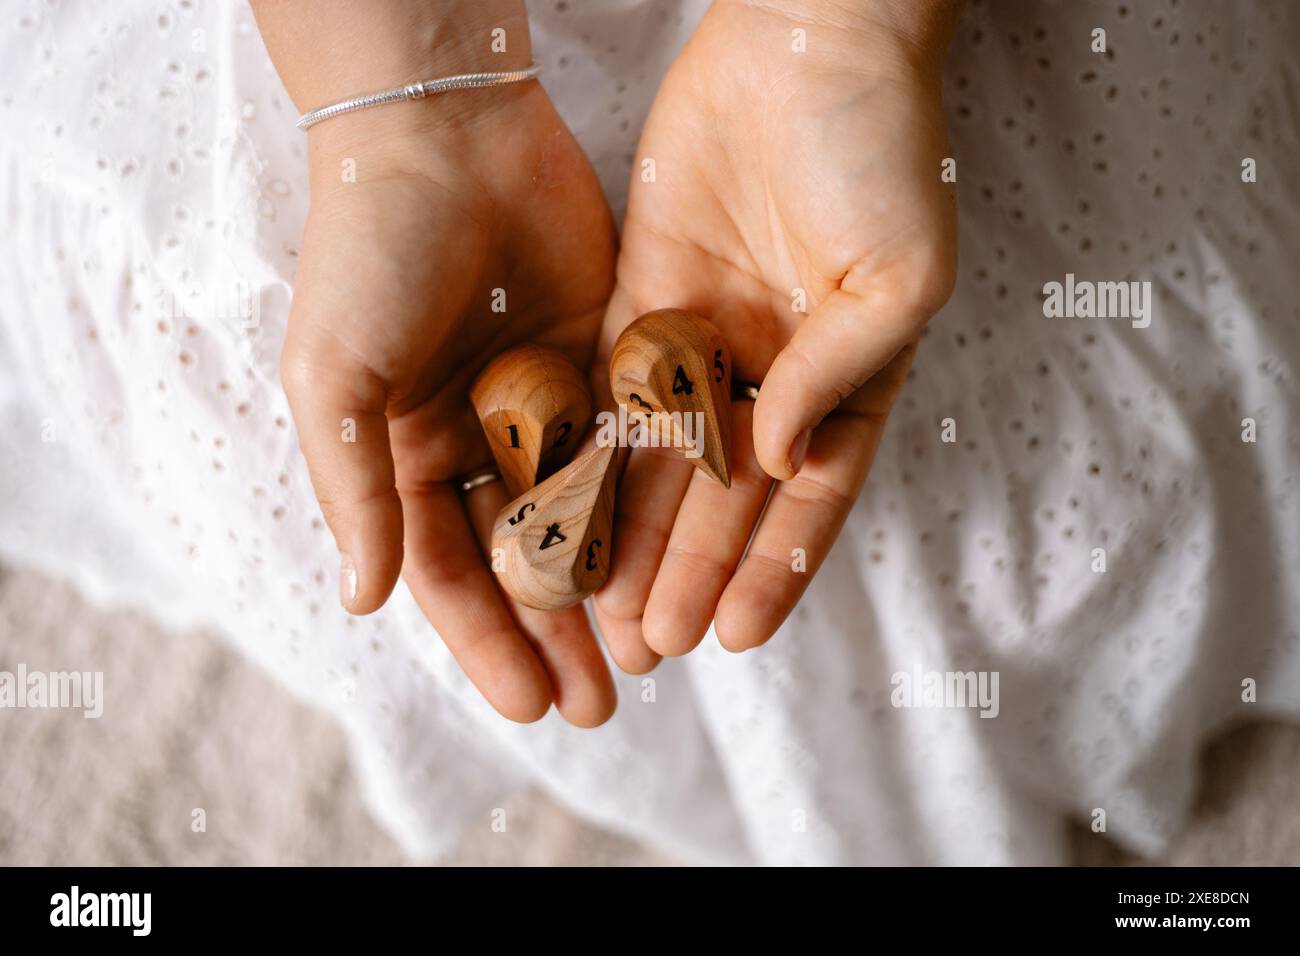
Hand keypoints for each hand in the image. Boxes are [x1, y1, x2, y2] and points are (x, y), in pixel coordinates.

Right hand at [257, 0, 618, 724]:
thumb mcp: (336, 380)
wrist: (446, 133)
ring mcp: (543, 402)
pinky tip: (675, 562)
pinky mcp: (603, 361)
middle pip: (523, 561)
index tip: (530, 705)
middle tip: (597, 705)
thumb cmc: (370, 255)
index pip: (448, 574)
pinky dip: (647, 507)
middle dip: (557, 636)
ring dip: (610, 588)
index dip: (488, 643)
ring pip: (585, 519)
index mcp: (404, 454)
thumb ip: (356, 490)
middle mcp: (475, 440)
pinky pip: (629, 449)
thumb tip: (363, 603)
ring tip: (646, 657)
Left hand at [593, 0, 960, 668]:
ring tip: (601, 608)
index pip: (807, 498)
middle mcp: (772, 372)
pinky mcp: (641, 297)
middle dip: (687, 570)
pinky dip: (591, 451)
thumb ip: (839, 375)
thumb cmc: (880, 150)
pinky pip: (613, 390)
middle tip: (649, 644)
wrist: (807, 39)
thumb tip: (778, 460)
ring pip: (660, 459)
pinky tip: (567, 510)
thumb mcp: (898, 273)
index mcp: (844, 377)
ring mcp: (704, 337)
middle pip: (721, 496)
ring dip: (633, 533)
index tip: (735, 635)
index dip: (773, 568)